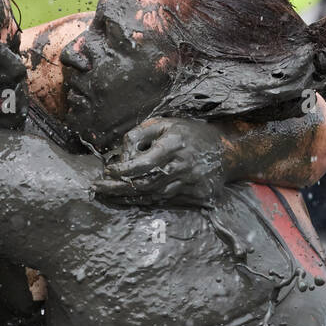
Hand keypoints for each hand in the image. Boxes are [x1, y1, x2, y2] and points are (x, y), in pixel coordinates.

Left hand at [94, 117, 227, 207]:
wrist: (228, 152)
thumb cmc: (191, 135)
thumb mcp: (167, 124)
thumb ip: (141, 134)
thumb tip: (120, 154)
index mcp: (175, 145)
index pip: (144, 163)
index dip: (123, 170)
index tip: (107, 171)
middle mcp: (183, 166)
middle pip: (144, 183)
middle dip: (117, 188)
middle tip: (97, 188)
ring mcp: (190, 184)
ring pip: (153, 195)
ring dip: (127, 197)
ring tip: (107, 195)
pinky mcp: (196, 196)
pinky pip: (165, 201)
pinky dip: (145, 201)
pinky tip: (129, 199)